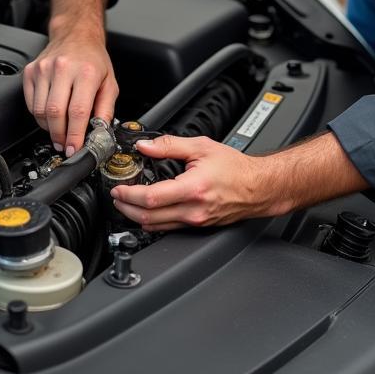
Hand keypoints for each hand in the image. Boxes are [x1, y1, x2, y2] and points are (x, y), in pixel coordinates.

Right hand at [22, 35, 117, 155]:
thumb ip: (106, 110)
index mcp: (86, 72)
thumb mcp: (110, 83)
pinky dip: (39, 116)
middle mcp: (63, 68)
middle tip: (65, 145)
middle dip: (60, 136)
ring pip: (40, 111)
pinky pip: (31, 103)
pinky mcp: (31, 71)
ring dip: (49, 128)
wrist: (76, 34)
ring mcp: (43, 69)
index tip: (74, 148)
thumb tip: (99, 133)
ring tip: (59, 130)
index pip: (77, 111)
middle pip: (55, 113)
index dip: (74, 134)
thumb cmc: (93, 59)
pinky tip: (50, 115)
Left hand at [110, 136, 282, 230]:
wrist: (257, 187)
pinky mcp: (197, 226)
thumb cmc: (235, 168)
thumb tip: (145, 146)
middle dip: (126, 208)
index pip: (153, 198)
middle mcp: (193, 210)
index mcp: (193, 188)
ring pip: (156, 226)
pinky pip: (168, 228)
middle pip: (149, 217)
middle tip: (116, 197)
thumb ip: (170, 145)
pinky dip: (152, 221)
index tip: (119, 188)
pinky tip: (145, 211)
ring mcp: (195, 221)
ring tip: (126, 203)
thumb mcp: (201, 147)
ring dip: (136, 216)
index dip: (130, 195)